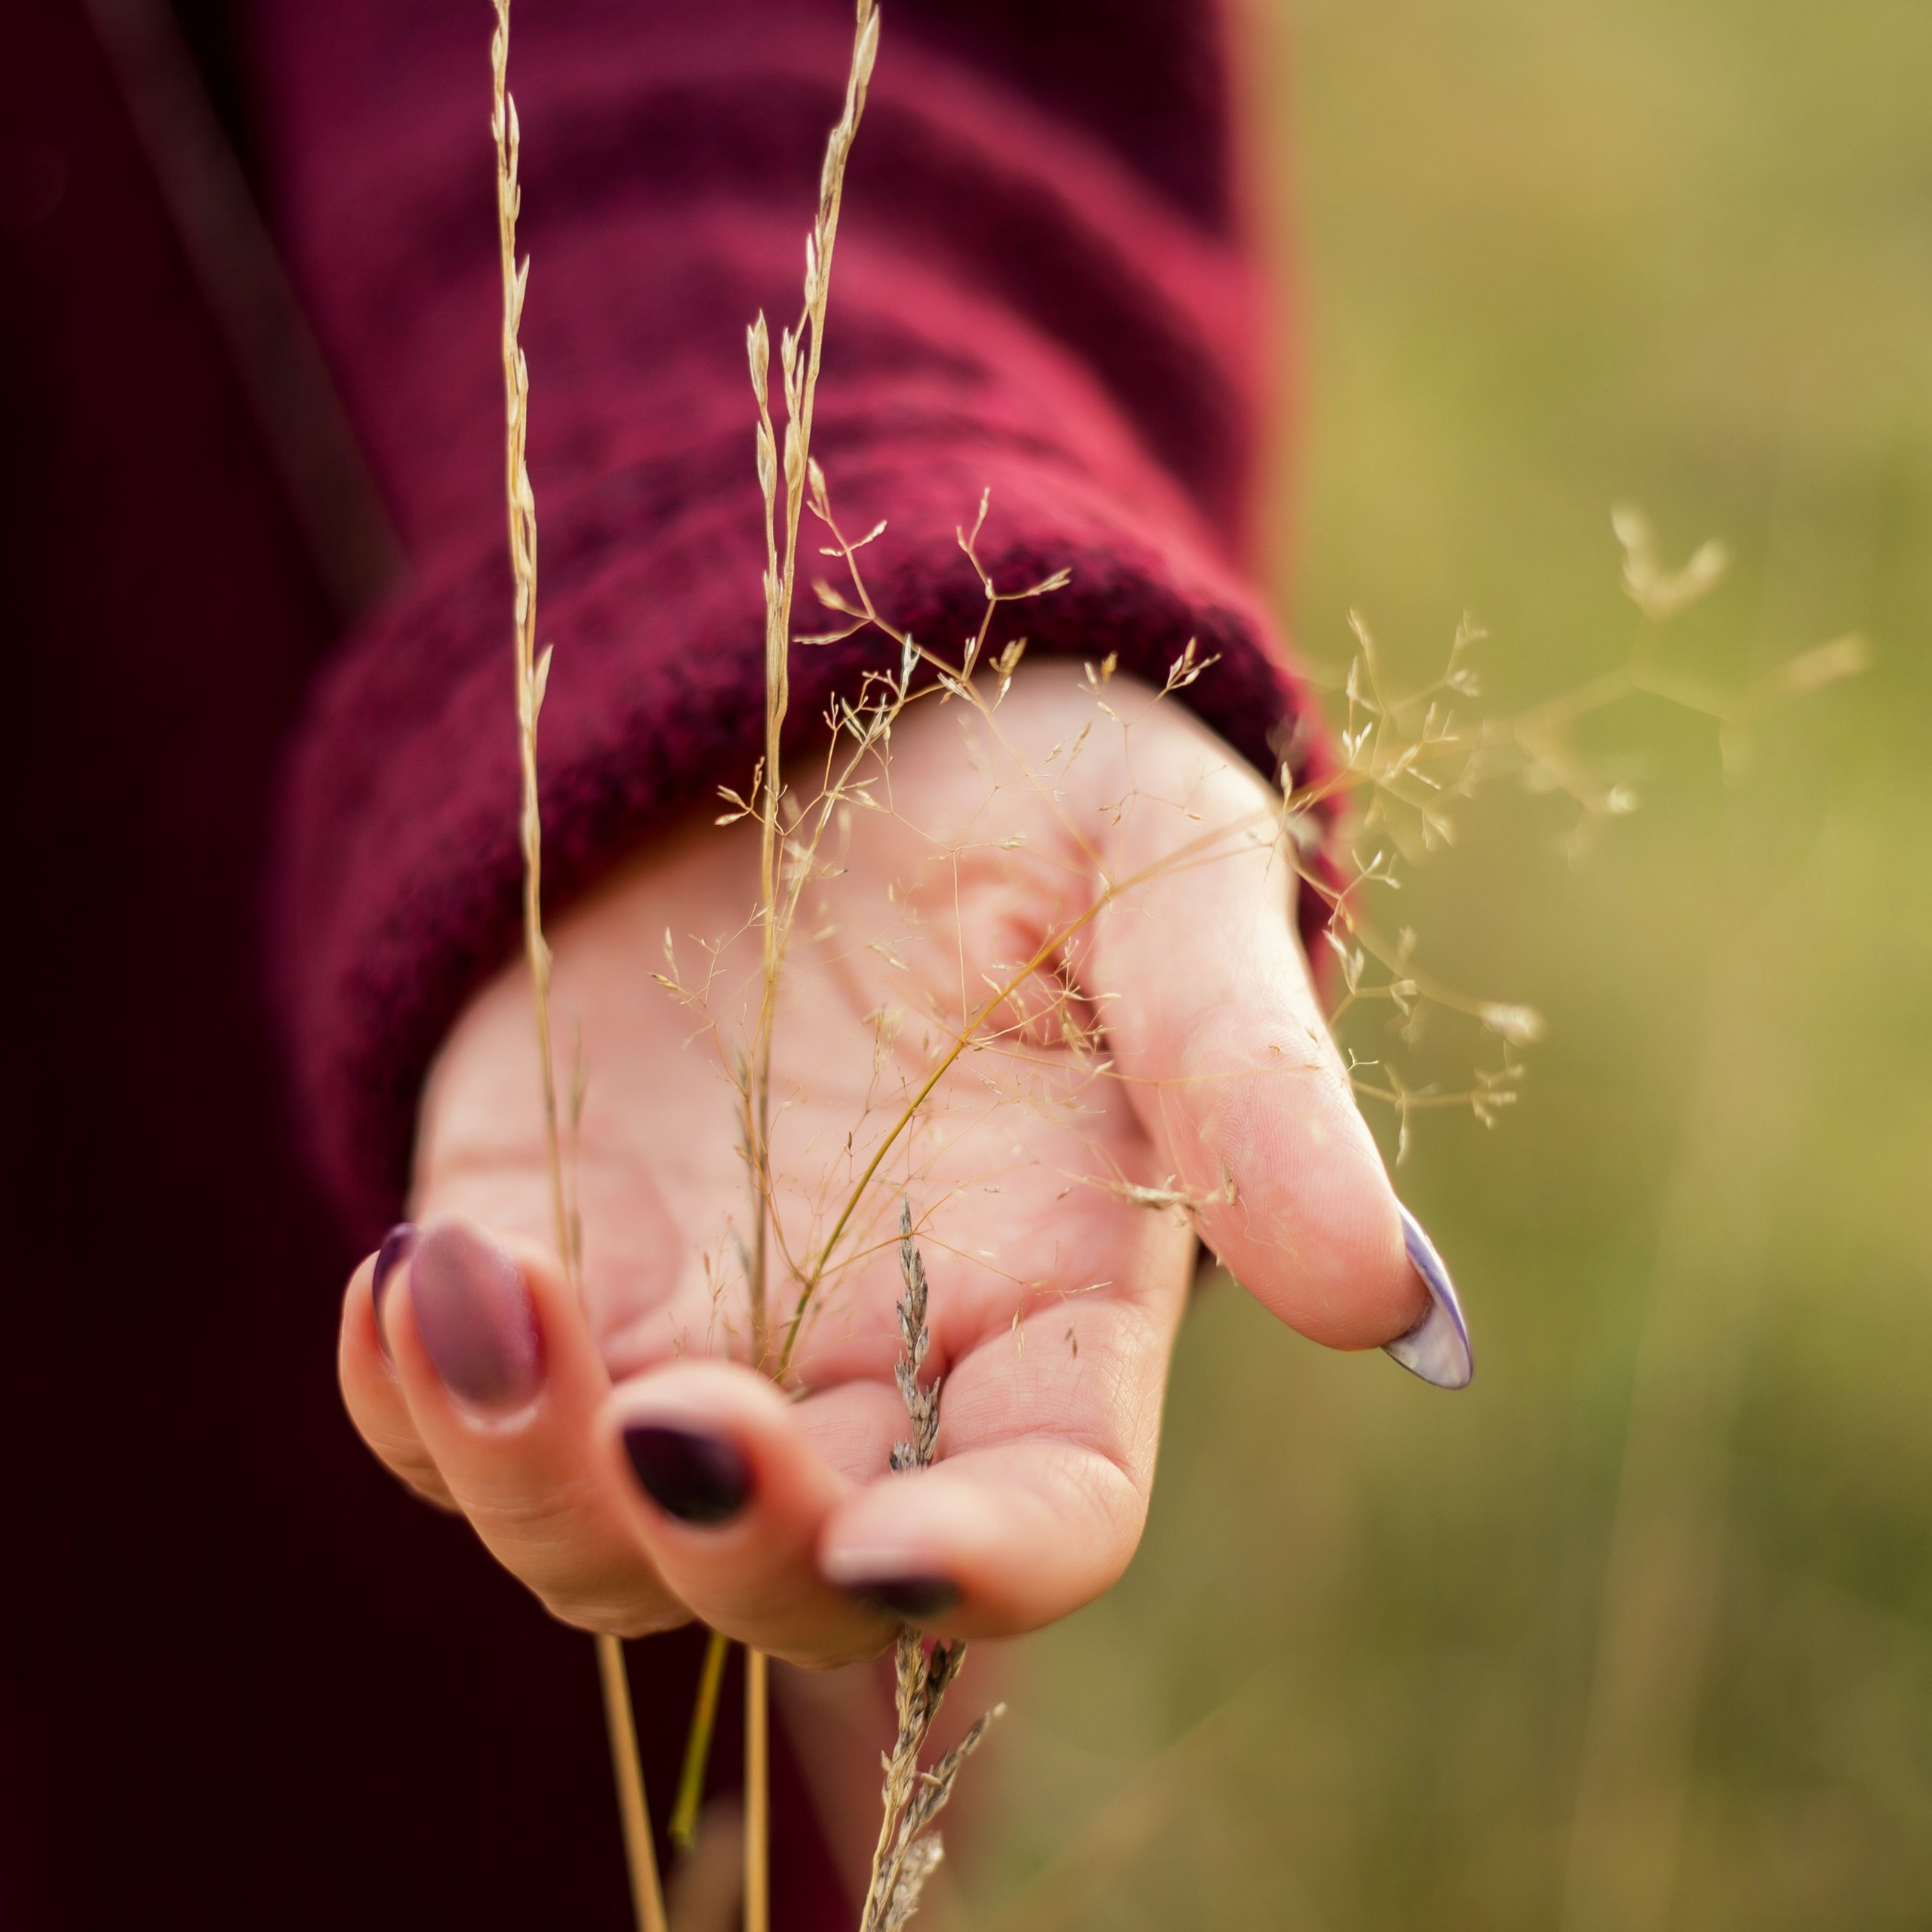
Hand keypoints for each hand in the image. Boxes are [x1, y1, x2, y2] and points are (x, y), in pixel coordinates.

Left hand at [338, 662, 1435, 1665]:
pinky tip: (407, 1279)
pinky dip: (411, 1392)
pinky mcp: (552, 1244)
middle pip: (798, 1571)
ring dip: (526, 1473)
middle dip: (730, 1541)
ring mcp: (698, 1315)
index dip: (986, 1562)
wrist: (844, 698)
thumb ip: (1250, 1080)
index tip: (902, 1544)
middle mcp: (873, 1355)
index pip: (1045, 1507)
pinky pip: (452, 1409)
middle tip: (677, 1419)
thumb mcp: (1167, 880)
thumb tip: (1385, 1301)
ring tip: (476, 1300)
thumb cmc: (1040, 782)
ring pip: (597, 1533)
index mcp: (1054, 1297)